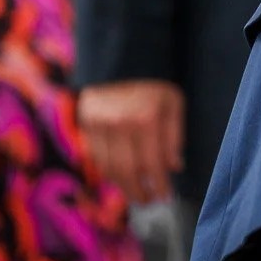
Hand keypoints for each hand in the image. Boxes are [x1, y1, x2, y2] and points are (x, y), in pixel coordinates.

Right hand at [80, 79, 185, 203]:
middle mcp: (120, 124)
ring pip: (110, 168)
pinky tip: (120, 178)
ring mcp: (99, 125)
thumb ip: (174, 136)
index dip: (160, 185)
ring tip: (136, 193)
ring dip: (123, 187)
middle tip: (149, 201)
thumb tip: (174, 167)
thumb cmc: (153, 83)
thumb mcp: (173, 103)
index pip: (153, 164)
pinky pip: (96, 158)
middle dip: (140, 192)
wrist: (120, 59)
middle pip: (128, 172)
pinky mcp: (85, 125)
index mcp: (146, 118)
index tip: (166, 196)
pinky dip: (109, 173)